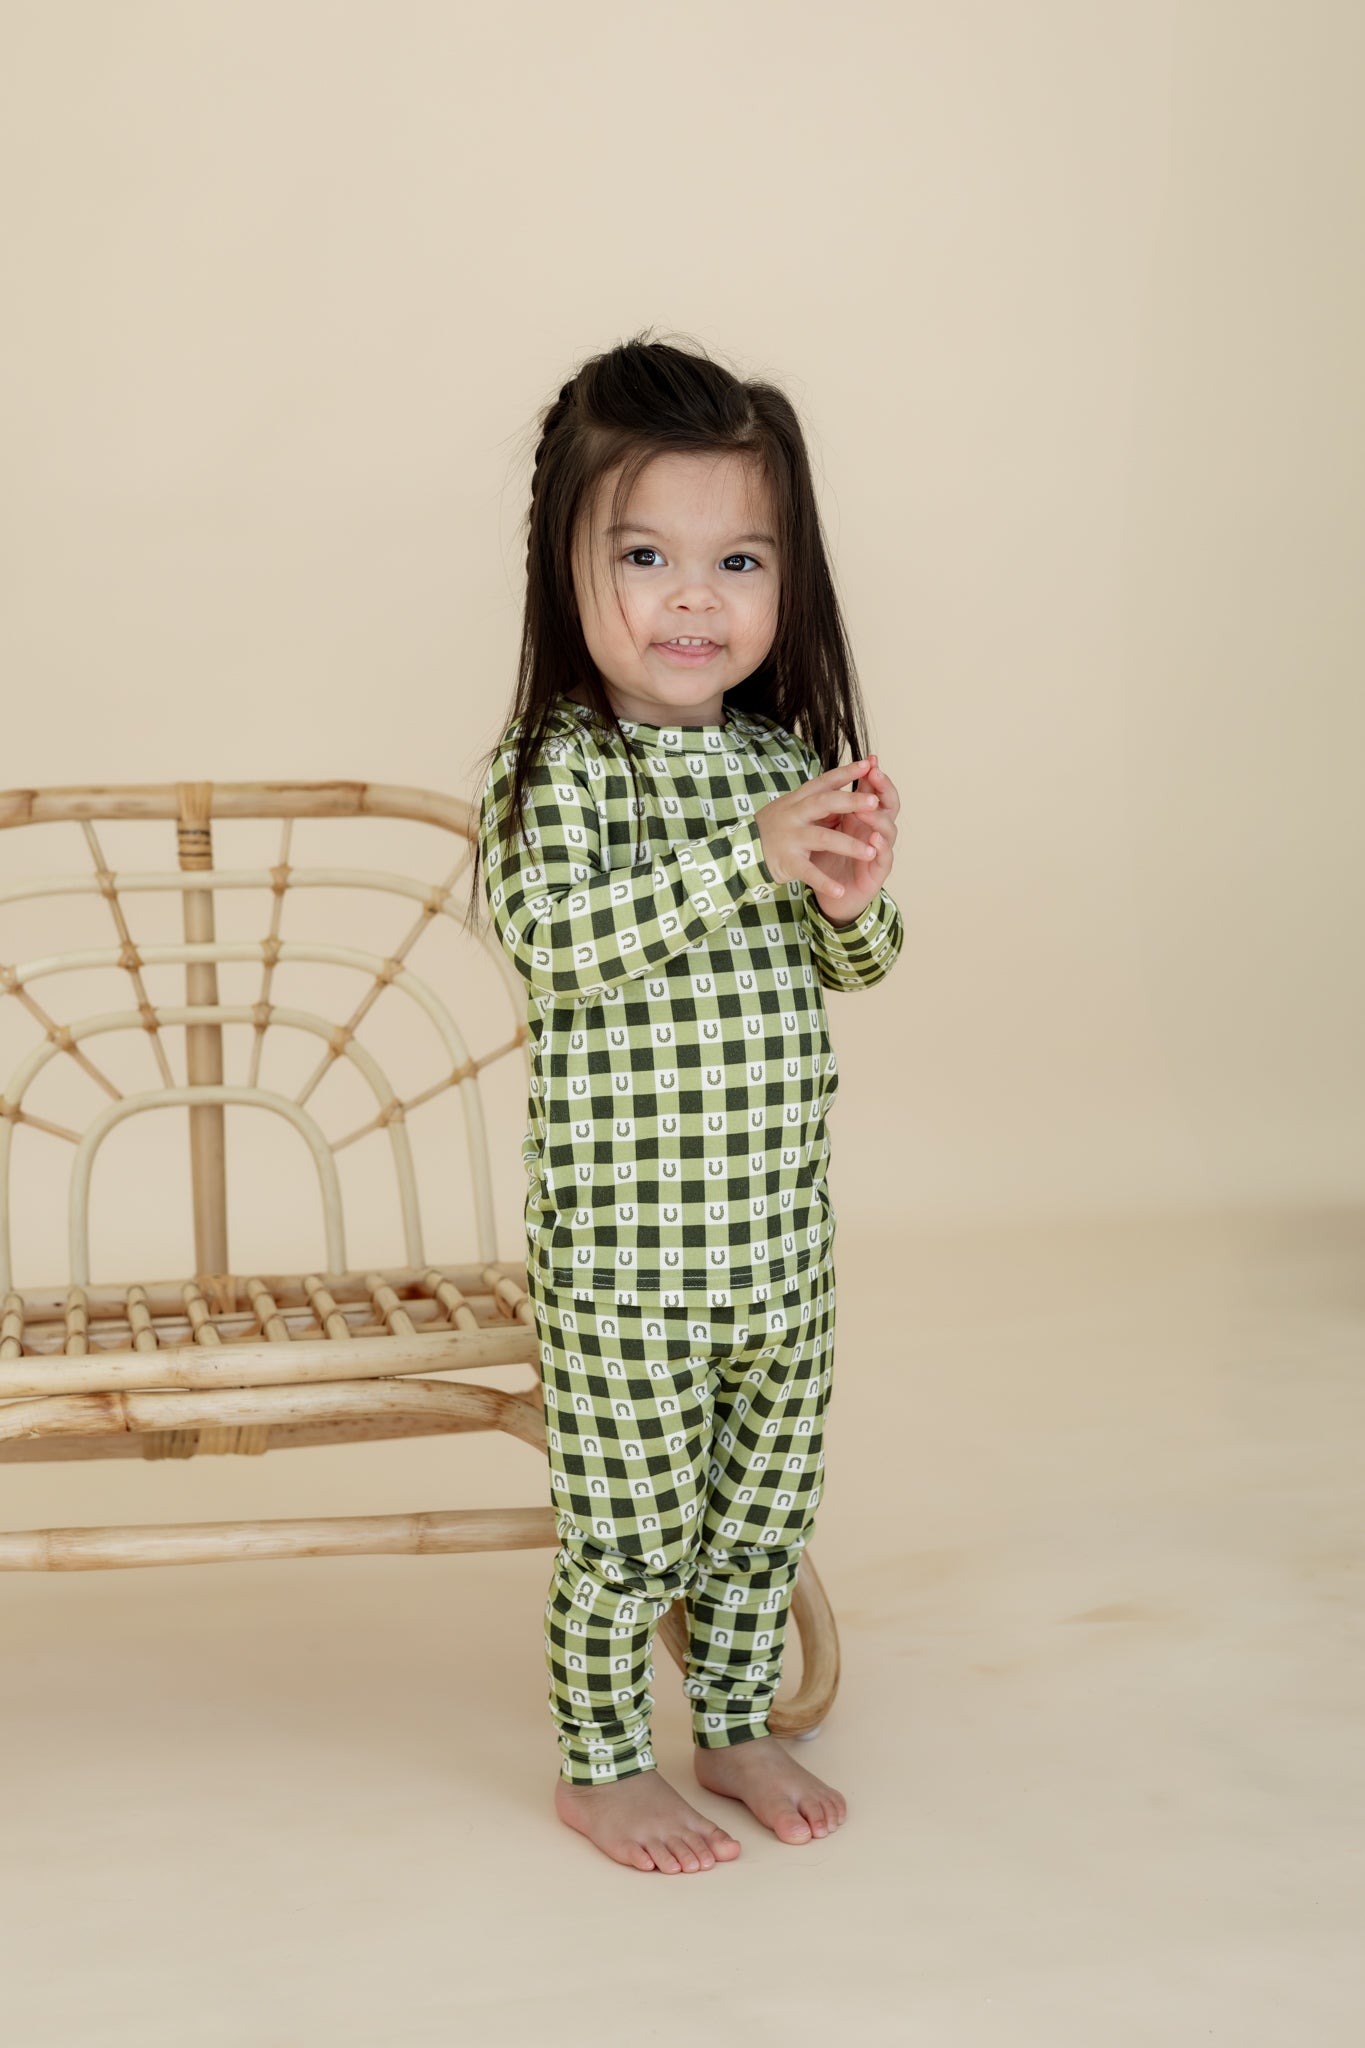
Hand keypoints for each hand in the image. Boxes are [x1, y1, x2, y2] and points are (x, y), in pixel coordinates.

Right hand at [756, 754, 896, 922]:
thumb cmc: (774, 828)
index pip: (824, 782)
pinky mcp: (786, 861)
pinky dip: (824, 882)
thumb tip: (844, 782)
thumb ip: (815, 800)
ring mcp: (790, 838)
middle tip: (875, 802)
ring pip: (823, 838)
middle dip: (851, 801)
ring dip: (848, 845)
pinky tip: (840, 890)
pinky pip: (808, 872)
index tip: (868, 763)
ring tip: (871, 853)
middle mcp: (793, 815)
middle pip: (825, 803)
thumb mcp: (792, 808)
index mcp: (797, 800)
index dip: (846, 772)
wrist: (740, 852)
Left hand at [804, 752, 898, 924]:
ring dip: (879, 817)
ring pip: (889, 829)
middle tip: (876, 774)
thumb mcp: (826, 829)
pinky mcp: (878, 872)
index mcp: (863, 818)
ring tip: (867, 808)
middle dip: (884, 789)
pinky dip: (881, 847)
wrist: (830, 896)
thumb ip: (831, 808)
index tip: (870, 759)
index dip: (874, 776)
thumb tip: (828, 778)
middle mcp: (876, 831)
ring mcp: (880, 851)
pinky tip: (874, 838)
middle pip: (889, 805)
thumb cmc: (829, 860)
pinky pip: (884, 857)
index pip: (874, 792)